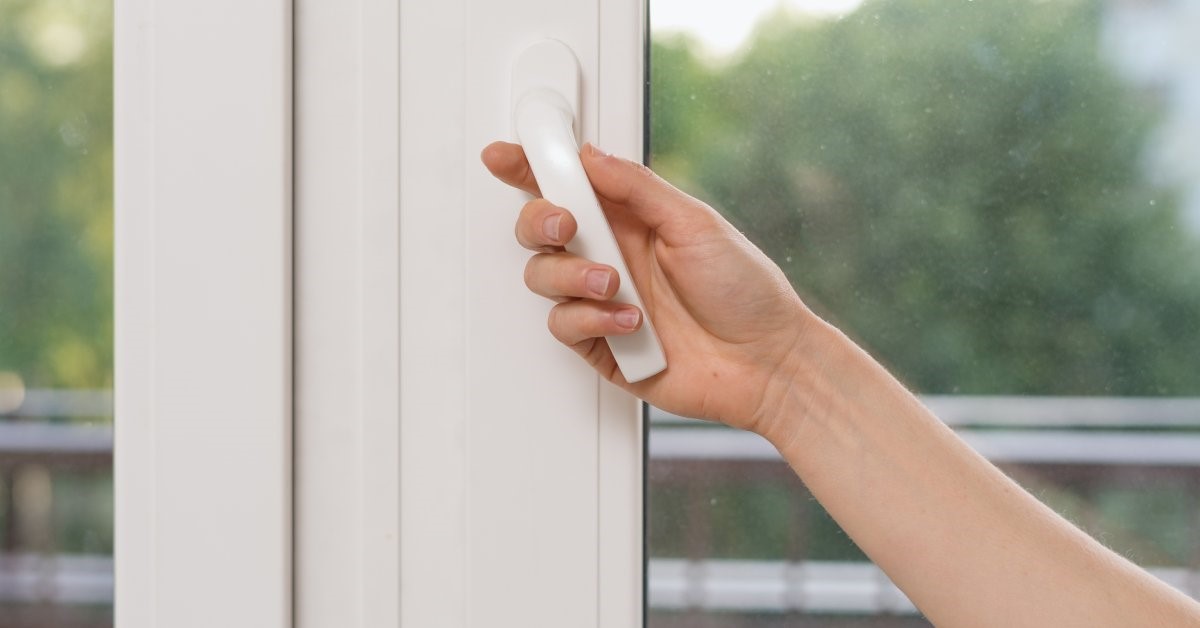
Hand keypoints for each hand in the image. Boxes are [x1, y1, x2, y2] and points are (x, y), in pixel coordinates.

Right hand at [481, 141, 816, 435]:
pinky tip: (631, 323)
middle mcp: (611, 257)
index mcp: (632, 220)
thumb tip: (589, 156)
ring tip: (615, 284)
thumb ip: (636, 188)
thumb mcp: (694, 222)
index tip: (503, 156)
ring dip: (572, 275)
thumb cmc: (746, 291)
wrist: (767, 362)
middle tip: (567, 225)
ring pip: (543, 276)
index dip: (531, 169)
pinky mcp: (601, 344)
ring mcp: (602, 301)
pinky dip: (590, 318)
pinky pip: (563, 325)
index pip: (570, 186)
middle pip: (540, 229)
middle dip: (540, 220)